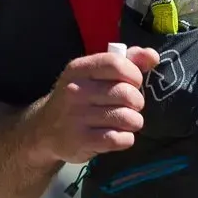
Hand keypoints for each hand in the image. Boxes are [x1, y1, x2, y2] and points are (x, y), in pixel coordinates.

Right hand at [31, 46, 160, 162]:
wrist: (45, 130)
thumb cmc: (81, 97)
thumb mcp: (96, 74)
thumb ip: (128, 61)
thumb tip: (152, 56)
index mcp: (79, 69)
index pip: (116, 64)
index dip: (134, 75)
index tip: (133, 83)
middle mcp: (74, 91)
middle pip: (127, 94)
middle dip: (137, 102)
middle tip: (129, 106)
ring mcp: (75, 117)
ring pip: (127, 118)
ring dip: (134, 122)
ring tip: (125, 121)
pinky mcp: (80, 141)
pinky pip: (119, 138)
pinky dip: (126, 138)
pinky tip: (118, 136)